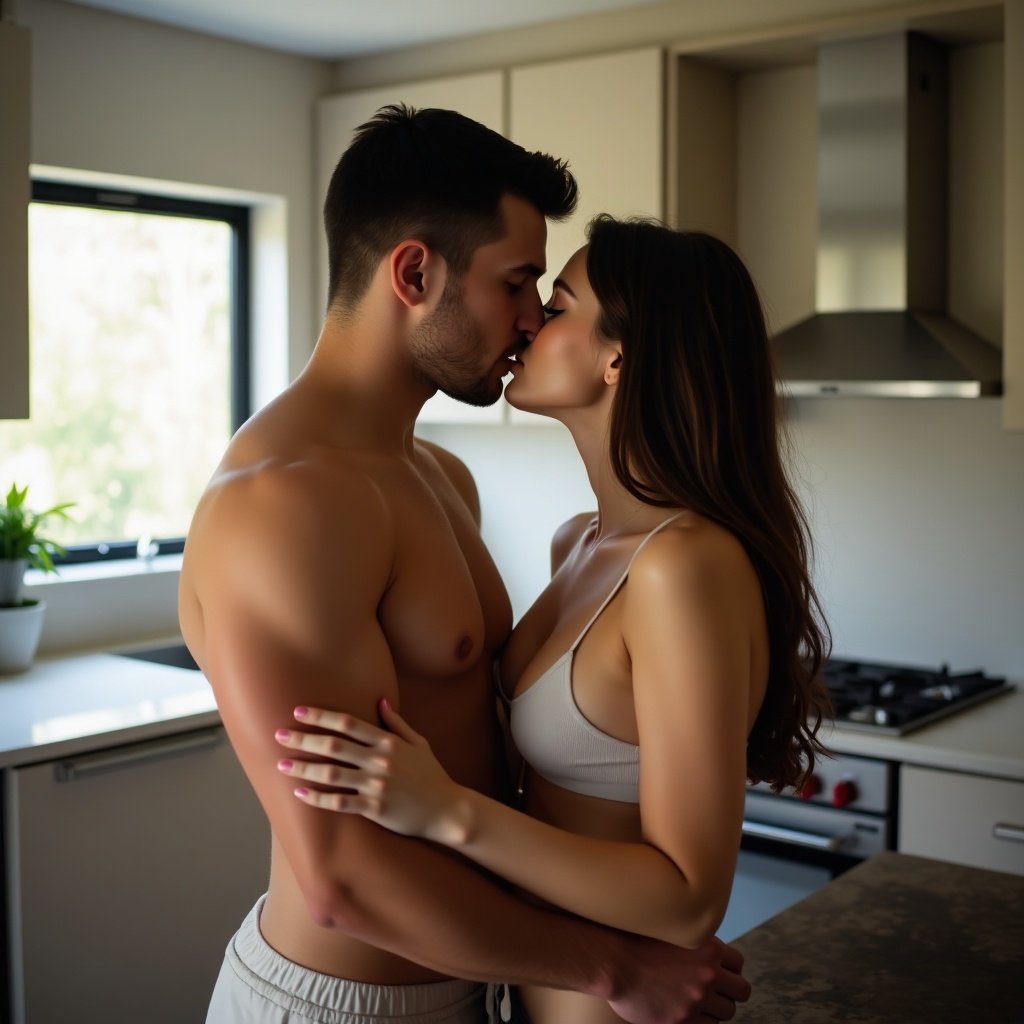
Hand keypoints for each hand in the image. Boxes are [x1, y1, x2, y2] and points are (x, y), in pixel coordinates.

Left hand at [274, 701, 469, 843]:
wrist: (447, 811)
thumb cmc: (432, 775)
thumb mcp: (419, 743)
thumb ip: (397, 723)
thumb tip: (380, 701)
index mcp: (389, 742)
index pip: (348, 723)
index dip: (322, 716)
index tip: (299, 712)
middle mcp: (380, 760)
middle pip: (334, 745)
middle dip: (304, 739)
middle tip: (279, 735)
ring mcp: (377, 785)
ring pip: (331, 774)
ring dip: (304, 768)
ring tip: (282, 765)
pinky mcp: (375, 808)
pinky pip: (340, 803)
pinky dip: (318, 798)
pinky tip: (301, 793)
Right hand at [609, 934, 749, 1023]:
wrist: (613, 961)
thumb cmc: (635, 941)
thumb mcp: (671, 929)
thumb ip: (693, 942)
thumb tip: (706, 952)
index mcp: (708, 946)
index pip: (738, 963)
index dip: (728, 968)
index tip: (717, 971)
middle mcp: (708, 973)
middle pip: (741, 990)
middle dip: (729, 991)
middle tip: (714, 990)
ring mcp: (697, 998)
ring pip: (727, 1012)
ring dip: (715, 1008)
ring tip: (698, 1002)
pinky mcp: (684, 1020)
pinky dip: (702, 1021)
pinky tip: (687, 1012)